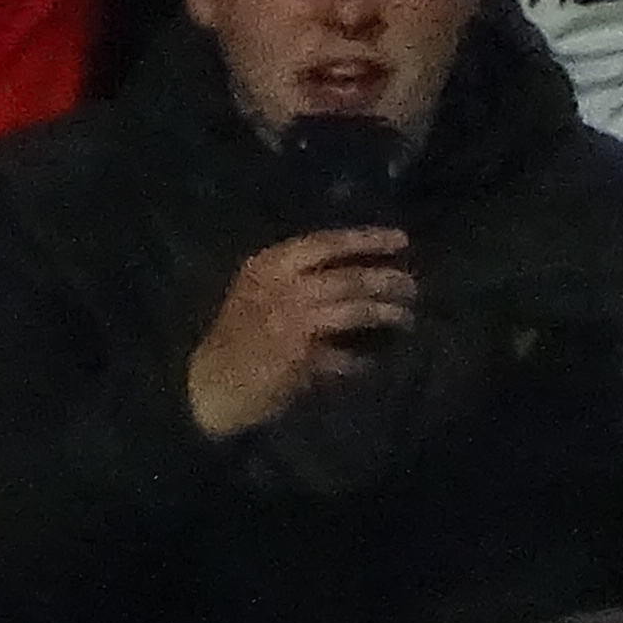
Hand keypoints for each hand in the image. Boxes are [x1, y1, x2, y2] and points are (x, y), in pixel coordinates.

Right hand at [187, 228, 417, 438]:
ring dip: (386, 314)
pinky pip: (344, 357)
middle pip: (349, 277)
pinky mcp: (300, 357)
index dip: (366, 239)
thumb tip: (356, 272)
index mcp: (269, 264)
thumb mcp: (260, 293)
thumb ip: (300, 279)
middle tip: (412, 287)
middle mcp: (281, 287)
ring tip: (407, 318)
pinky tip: (372, 364)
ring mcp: (292, 321)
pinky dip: (361, 362)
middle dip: (387, 281)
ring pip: (354, 310)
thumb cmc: (236, 337)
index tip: (401, 239)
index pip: (326, 242)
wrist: (209, 383)